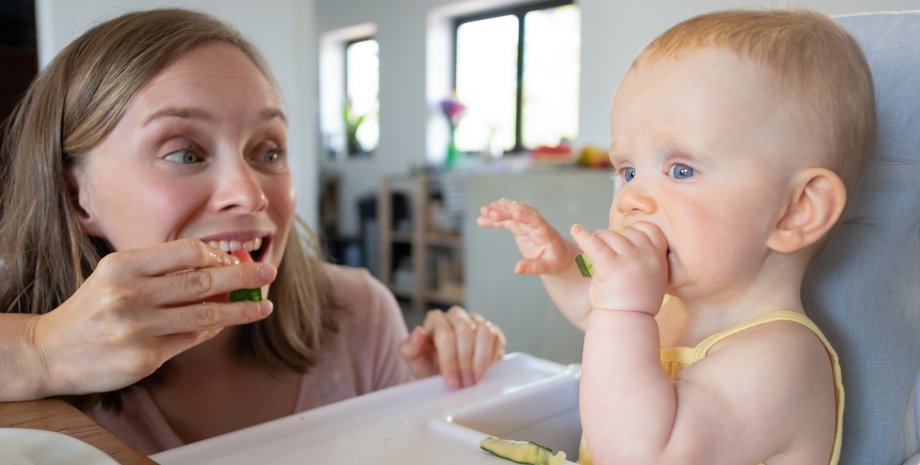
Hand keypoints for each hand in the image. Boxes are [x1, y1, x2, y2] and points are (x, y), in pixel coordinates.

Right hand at [32, 238, 275, 396]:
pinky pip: (192, 338)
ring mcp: (138, 329)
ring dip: (241, 309)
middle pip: (203, 281)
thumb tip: (217, 264)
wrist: (50, 351)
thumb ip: (160, 268)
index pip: (186, 251)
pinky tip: (226, 322)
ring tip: (263, 305)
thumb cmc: (93, 308)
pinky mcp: (145, 358)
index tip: (236, 256)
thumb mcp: (116, 275)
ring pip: (206, 313)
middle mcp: (131, 295)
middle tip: (268, 273)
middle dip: (243, 276)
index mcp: (124, 266)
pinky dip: (213, 328)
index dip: (217, 254)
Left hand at [400, 306, 505, 388]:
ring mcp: (475, 320)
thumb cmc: (429, 367)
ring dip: (480, 360)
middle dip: (465, 361)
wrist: (447, 375)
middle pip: (465, 331)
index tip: (451, 381)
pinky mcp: (492, 330)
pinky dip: (492, 357)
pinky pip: (496, 338)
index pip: (445, 335)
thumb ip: (410, 347)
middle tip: (464, 383)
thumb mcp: (415, 362)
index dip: (449, 361)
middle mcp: (456, 315)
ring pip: (483, 332)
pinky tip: (484, 371)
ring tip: (475, 379)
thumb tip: (419, 331)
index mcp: (435, 319)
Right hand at [477, 198, 578, 274]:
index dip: (525, 216)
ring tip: (483, 211)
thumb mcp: (547, 267)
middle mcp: (535, 223)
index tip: (514, 213)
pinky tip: (481, 220)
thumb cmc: (555, 261)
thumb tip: (516, 269)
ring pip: (511, 212)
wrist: (558, 254)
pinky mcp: (519, 226)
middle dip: (506, 211)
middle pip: (520, 212)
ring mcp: (527, 223)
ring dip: (498, 210)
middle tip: (490, 213)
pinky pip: (506, 220)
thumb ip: (533, 267)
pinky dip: (494, 220)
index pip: (535, 220)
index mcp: (545, 231)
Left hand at [570, 222, 667, 314]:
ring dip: (597, 240)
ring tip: (591, 250)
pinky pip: (594, 243)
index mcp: (659, 259)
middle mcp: (647, 256)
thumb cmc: (635, 306)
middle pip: (626, 231)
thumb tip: (631, 240)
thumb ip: (647, 261)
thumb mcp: (652, 280)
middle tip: (602, 248)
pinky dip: (582, 235)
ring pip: (609, 235)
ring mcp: (630, 260)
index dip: (635, 231)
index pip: (651, 231)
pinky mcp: (611, 265)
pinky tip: (575, 230)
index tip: (623, 237)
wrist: (627, 325)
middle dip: (611, 237)